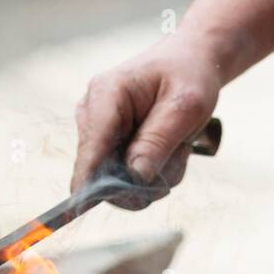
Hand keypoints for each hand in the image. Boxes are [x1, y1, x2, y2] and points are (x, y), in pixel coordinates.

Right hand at [71, 37, 221, 202]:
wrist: (190, 64)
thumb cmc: (188, 76)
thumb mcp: (184, 107)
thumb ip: (158, 142)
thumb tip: (134, 178)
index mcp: (106, 95)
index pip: (92, 148)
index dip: (89, 181)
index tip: (83, 210)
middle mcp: (93, 114)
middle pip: (101, 172)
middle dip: (142, 179)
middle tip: (176, 158)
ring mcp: (100, 132)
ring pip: (119, 181)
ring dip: (155, 176)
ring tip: (177, 147)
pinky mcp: (110, 146)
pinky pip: (129, 178)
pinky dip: (155, 173)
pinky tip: (170, 150)